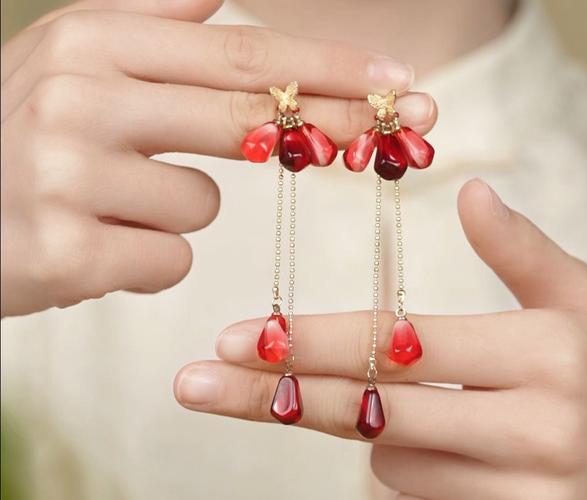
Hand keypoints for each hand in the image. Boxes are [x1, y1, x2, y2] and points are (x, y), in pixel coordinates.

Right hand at [1, 0, 434, 316]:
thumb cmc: (19, 138)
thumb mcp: (73, 60)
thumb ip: (153, 24)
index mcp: (93, 41)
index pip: (243, 53)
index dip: (329, 67)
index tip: (399, 82)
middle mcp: (80, 95)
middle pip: (249, 117)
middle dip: (332, 129)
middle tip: (398, 132)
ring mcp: (69, 175)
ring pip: (202, 202)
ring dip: (173, 210)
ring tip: (111, 205)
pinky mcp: (65, 253)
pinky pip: (168, 261)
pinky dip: (145, 260)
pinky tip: (93, 247)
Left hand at [175, 179, 586, 499]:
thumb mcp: (585, 306)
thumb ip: (525, 252)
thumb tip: (472, 192)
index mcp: (543, 353)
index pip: (401, 345)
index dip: (313, 342)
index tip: (238, 339)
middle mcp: (530, 426)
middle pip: (371, 408)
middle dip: (279, 396)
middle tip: (198, 384)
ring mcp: (519, 492)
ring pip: (389, 459)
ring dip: (374, 429)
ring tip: (422, 408)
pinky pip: (413, 496)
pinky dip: (403, 467)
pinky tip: (439, 448)